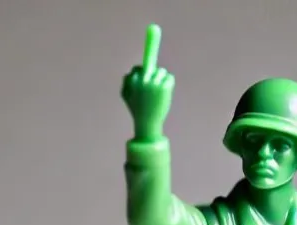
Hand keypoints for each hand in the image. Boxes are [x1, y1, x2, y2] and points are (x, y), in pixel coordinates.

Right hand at [121, 24, 174, 140]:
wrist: (147, 124)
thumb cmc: (137, 110)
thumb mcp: (126, 96)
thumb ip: (127, 82)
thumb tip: (132, 71)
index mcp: (132, 80)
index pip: (139, 68)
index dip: (146, 61)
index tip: (155, 28)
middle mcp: (142, 79)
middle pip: (152, 68)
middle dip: (154, 76)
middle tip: (155, 88)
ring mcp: (154, 83)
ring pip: (162, 72)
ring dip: (162, 81)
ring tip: (159, 95)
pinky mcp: (164, 87)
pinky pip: (169, 78)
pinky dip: (169, 84)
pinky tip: (165, 95)